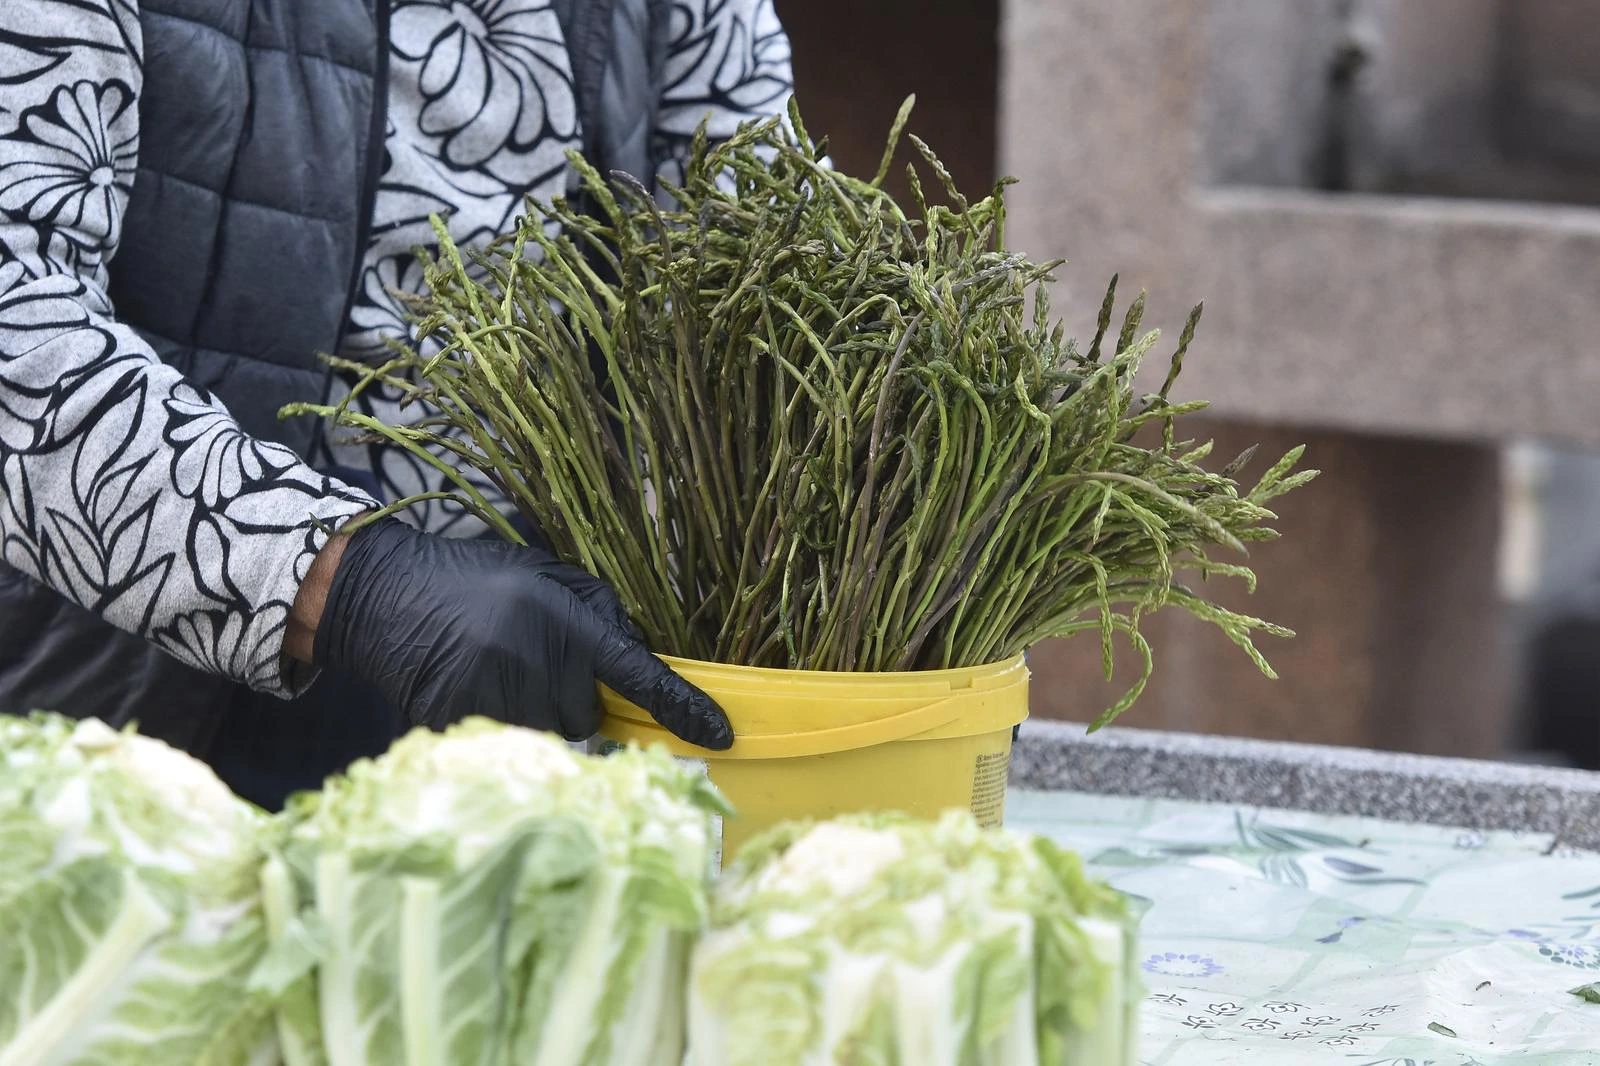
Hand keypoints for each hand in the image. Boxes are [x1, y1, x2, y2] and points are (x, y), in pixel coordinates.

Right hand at [289, 518, 732, 748]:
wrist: (386, 595)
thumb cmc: (476, 581)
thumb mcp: (547, 577)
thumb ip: (597, 617)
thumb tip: (636, 663)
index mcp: (566, 624)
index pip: (639, 676)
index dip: (682, 708)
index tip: (721, 736)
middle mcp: (538, 665)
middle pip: (587, 718)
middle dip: (571, 699)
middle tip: (532, 665)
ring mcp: (498, 700)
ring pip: (549, 738)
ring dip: (534, 717)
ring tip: (497, 676)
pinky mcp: (461, 727)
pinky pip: (505, 747)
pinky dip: (497, 728)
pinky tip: (471, 689)